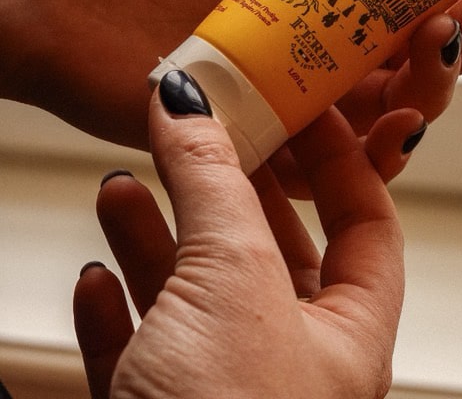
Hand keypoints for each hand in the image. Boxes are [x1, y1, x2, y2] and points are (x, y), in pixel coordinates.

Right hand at [74, 85, 403, 398]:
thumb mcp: (232, 279)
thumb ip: (211, 180)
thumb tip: (187, 96)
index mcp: (347, 335)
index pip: (365, 220)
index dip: (335, 155)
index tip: (297, 104)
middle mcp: (290, 367)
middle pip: (266, 252)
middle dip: (224, 190)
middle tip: (195, 137)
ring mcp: (220, 398)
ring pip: (192, 300)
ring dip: (155, 240)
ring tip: (124, 189)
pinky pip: (139, 355)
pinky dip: (115, 312)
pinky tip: (94, 280)